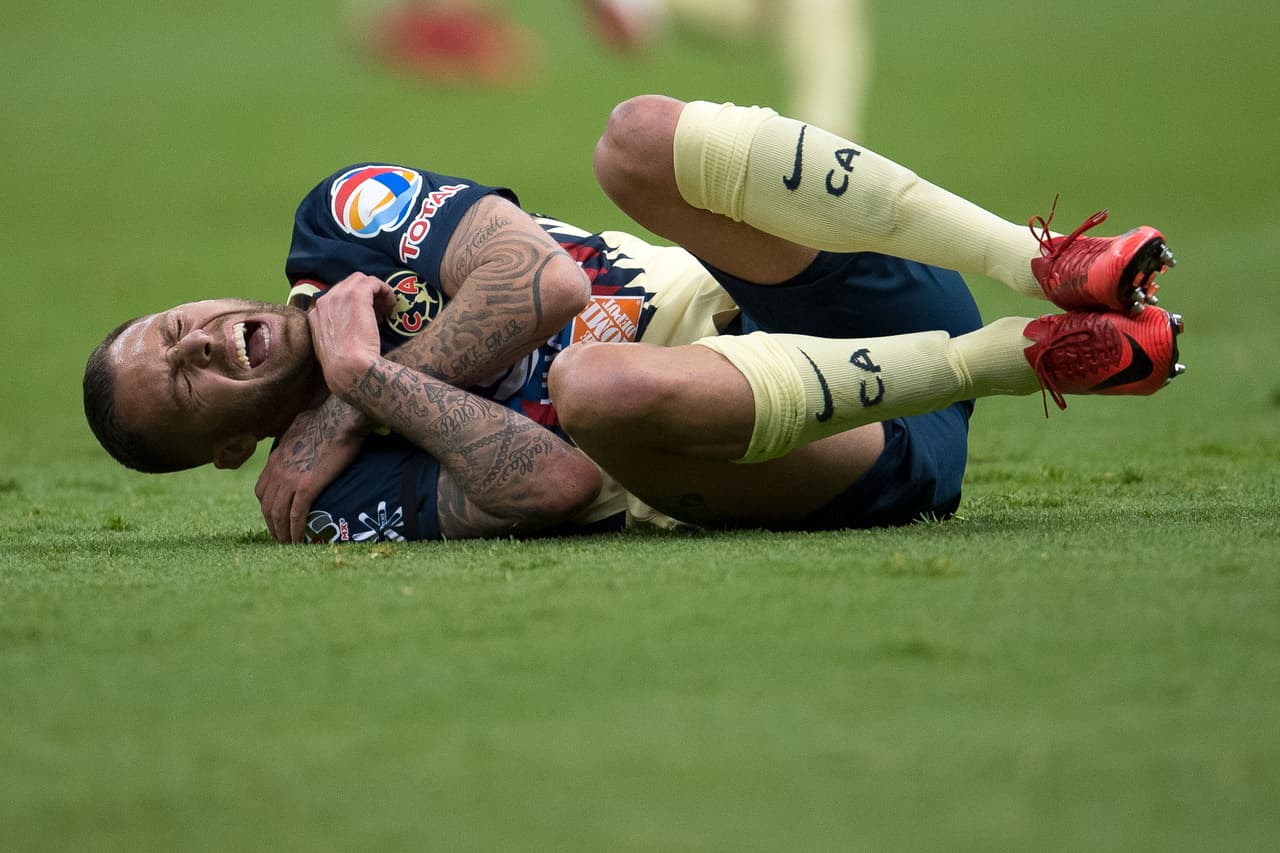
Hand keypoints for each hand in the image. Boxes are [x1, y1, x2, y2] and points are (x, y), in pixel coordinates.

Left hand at [255, 395, 369, 542]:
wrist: (341, 417)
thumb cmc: (328, 417)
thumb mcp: (300, 425)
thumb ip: (295, 437)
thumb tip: (301, 436)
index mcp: (276, 458)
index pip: (261, 490)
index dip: (267, 507)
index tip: (277, 517)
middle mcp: (277, 470)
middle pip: (267, 506)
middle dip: (272, 525)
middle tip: (282, 537)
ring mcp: (290, 479)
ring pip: (278, 514)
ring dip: (282, 533)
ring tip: (289, 544)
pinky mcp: (307, 486)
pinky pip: (296, 515)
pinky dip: (296, 530)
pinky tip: (300, 540)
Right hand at [308, 273, 396, 396]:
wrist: (348, 369)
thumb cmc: (344, 367)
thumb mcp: (332, 349)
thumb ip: (337, 334)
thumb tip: (350, 331)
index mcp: (315, 315)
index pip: (336, 299)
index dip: (353, 306)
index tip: (366, 319)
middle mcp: (324, 301)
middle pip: (348, 285)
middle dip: (365, 296)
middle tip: (378, 313)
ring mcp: (338, 296)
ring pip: (361, 280)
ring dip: (376, 292)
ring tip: (386, 310)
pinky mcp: (356, 295)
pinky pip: (374, 282)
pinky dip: (385, 290)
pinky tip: (391, 304)